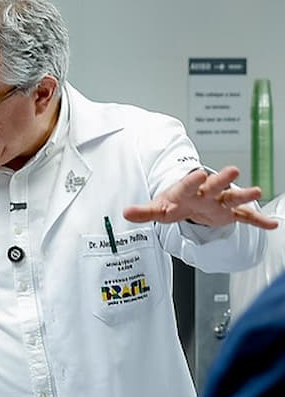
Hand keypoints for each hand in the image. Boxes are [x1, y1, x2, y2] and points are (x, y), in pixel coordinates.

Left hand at [124, 166, 277, 228]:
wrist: (189, 201)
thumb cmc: (175, 203)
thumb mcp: (159, 208)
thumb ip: (144, 211)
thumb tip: (125, 213)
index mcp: (186, 191)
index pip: (188, 185)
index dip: (192, 181)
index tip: (199, 173)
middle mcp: (206, 194)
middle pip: (214, 186)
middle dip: (222, 179)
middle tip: (233, 170)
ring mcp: (219, 203)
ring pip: (232, 198)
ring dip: (244, 195)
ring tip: (257, 191)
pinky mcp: (229, 213)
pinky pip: (245, 217)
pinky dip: (258, 221)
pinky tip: (272, 225)